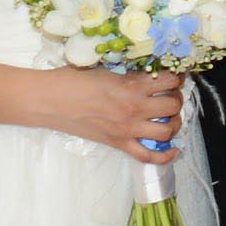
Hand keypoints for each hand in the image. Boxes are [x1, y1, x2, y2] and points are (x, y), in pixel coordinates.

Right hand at [43, 68, 186, 164]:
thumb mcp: (105, 70)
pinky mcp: (119, 144)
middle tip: (170, 95)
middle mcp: (134, 108)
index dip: (176, 76)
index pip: (168, 80)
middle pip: (172, 105)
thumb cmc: (72, 80)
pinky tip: (173, 150)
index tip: (175, 75)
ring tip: (169, 117)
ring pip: (167, 131)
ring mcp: (127, 129)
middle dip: (176, 98)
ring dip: (174, 123)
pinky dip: (165, 156)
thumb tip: (146, 75)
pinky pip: (148, 156)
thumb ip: (128, 75)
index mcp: (131, 86)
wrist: (50, 101)